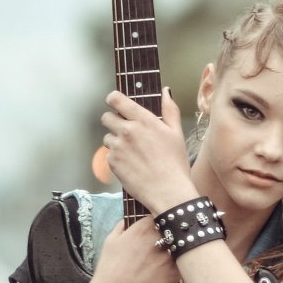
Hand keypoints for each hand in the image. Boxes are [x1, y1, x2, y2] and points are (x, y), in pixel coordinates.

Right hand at [85, 215, 179, 282]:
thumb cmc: (109, 269)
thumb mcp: (110, 241)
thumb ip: (121, 226)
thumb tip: (129, 221)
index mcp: (143, 229)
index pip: (161, 214)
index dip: (161, 218)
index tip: (160, 224)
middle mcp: (158, 240)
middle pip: (175, 227)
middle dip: (172, 230)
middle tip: (168, 237)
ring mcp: (168, 258)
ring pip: (183, 244)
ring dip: (180, 246)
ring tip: (174, 251)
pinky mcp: (174, 275)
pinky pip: (185, 263)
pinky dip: (183, 262)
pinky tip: (177, 265)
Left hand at [100, 88, 197, 212]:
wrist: (168, 191)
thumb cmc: (175, 163)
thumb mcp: (176, 133)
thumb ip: (169, 109)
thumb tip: (166, 91)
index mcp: (143, 120)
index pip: (116, 99)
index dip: (113, 99)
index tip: (114, 102)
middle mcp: (127, 131)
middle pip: (106, 117)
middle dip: (113, 121)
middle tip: (125, 130)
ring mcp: (118, 147)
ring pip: (106, 137)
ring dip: (115, 141)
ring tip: (131, 151)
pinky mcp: (112, 162)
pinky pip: (108, 154)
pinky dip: (116, 157)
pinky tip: (131, 164)